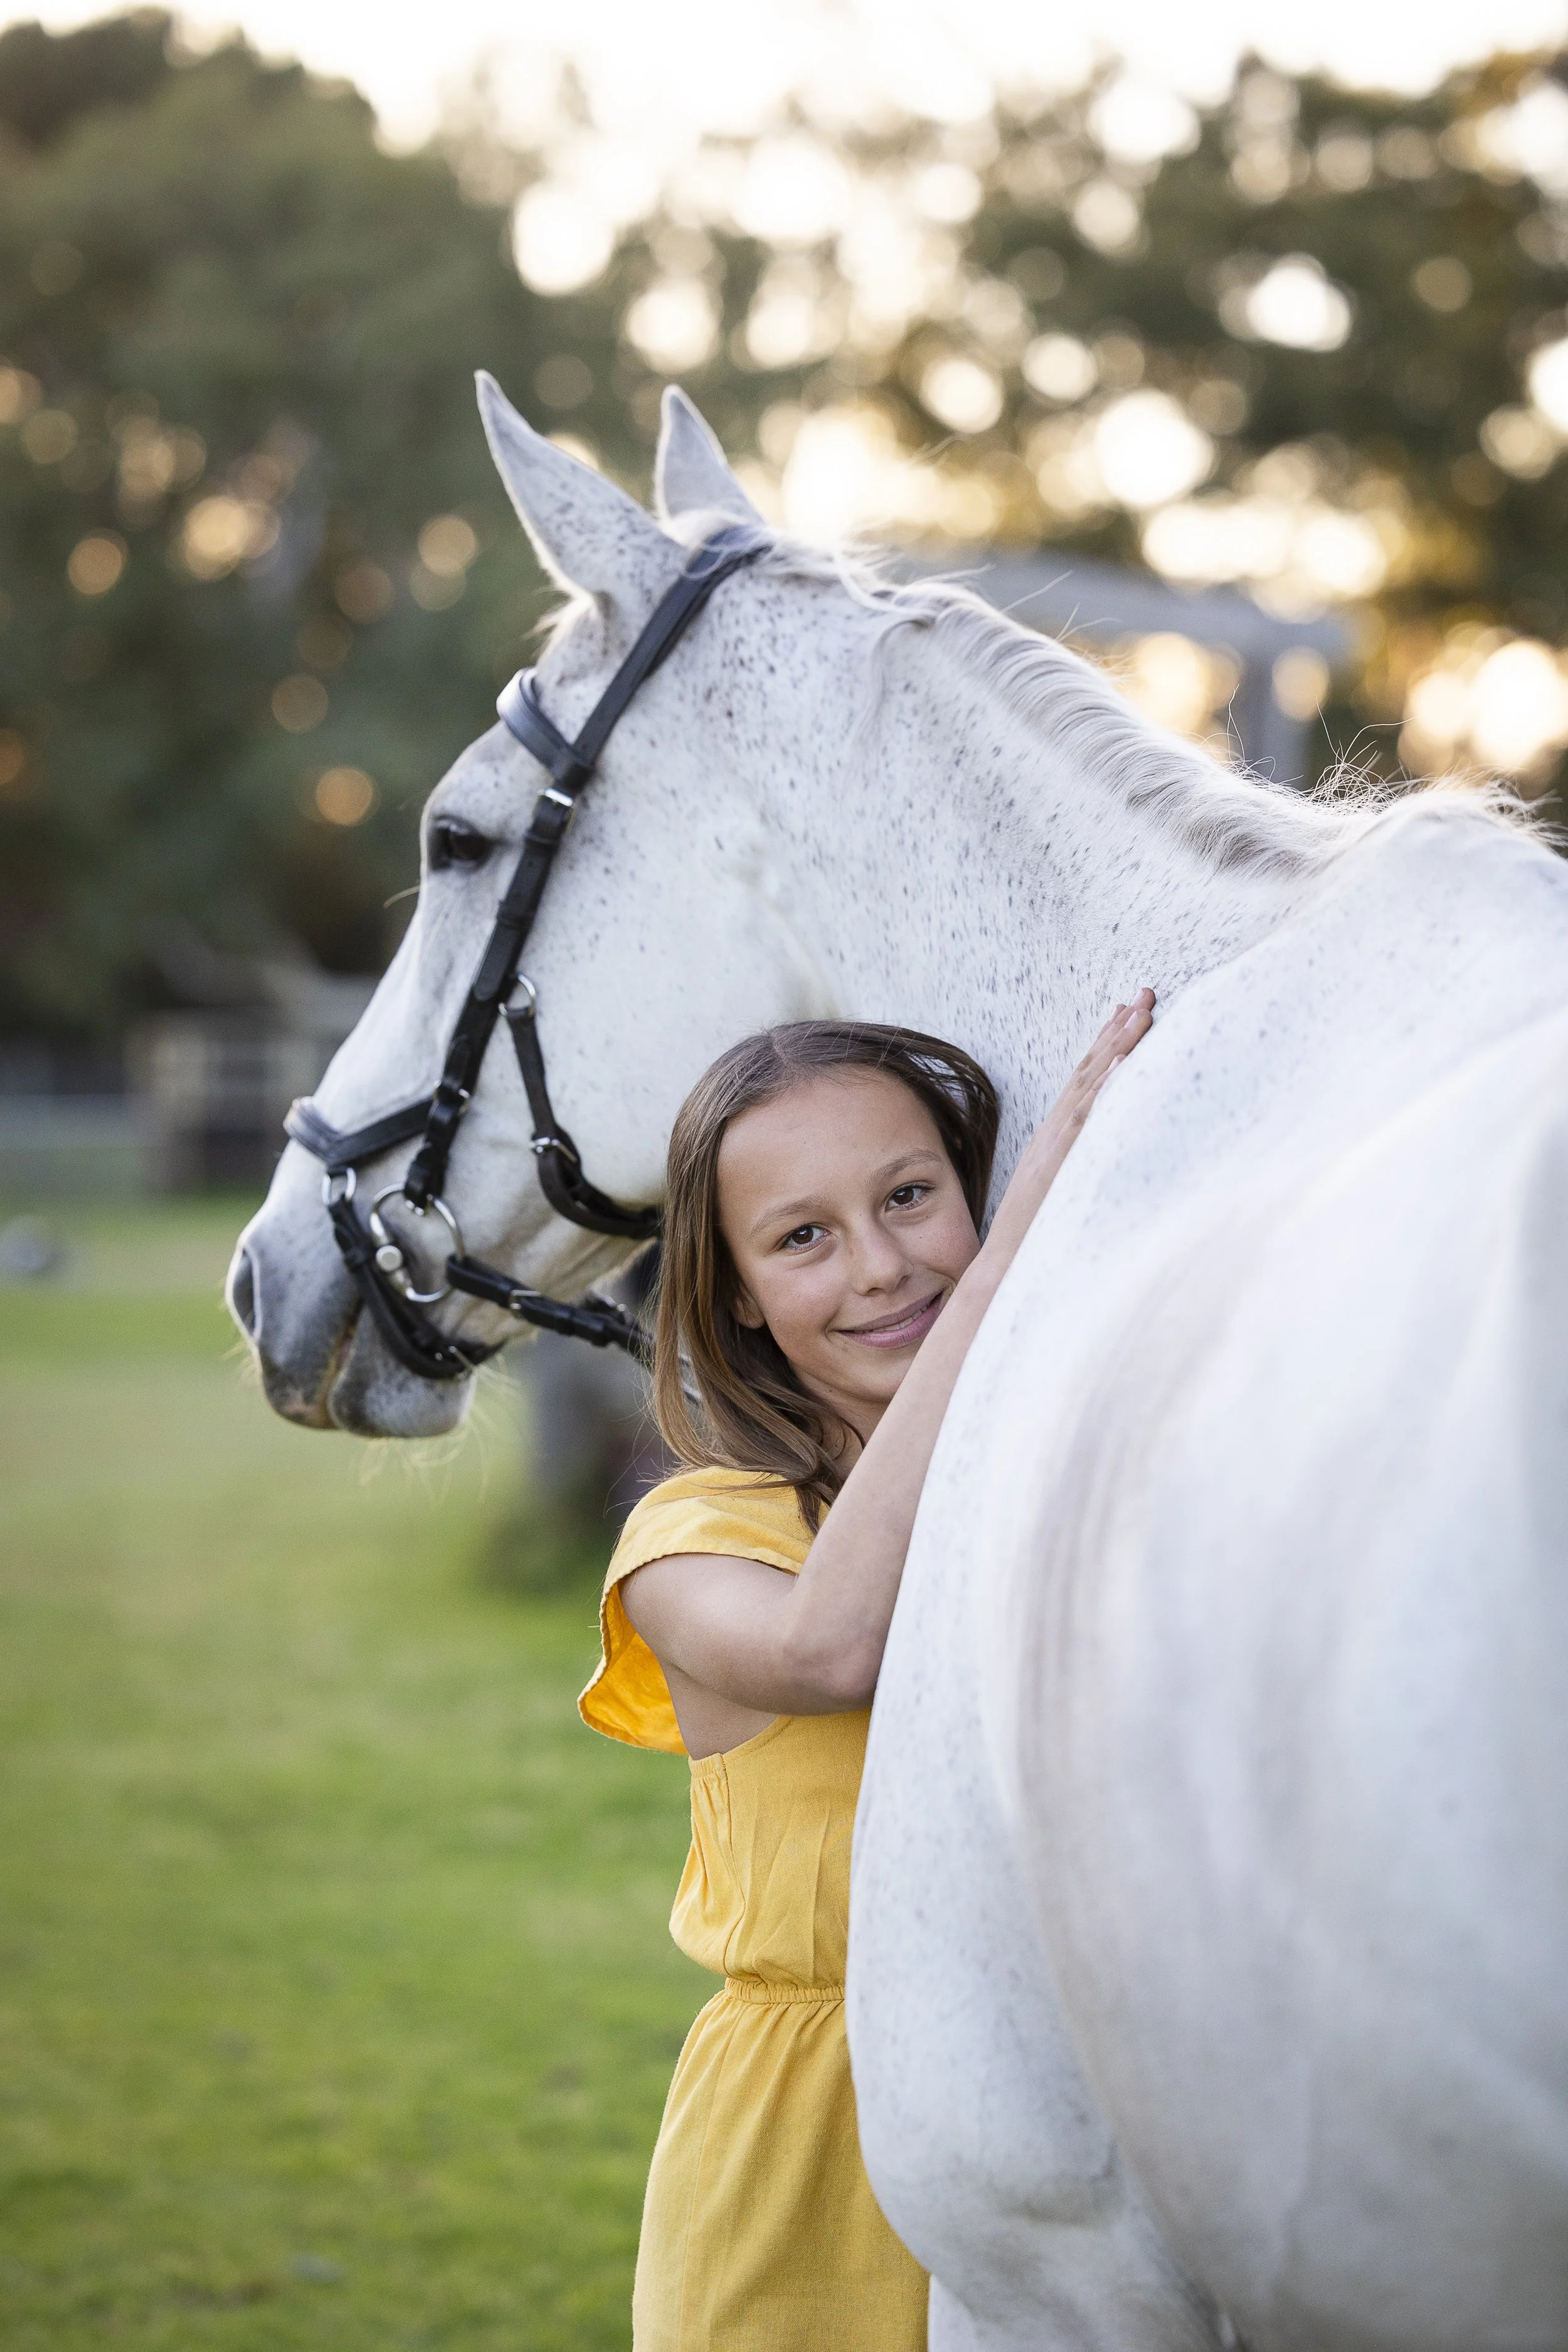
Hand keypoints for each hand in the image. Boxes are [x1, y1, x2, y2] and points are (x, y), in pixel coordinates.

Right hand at [980, 988, 1154, 1268]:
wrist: (1004, 1268)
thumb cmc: (1037, 1237)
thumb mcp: (1064, 1191)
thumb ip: (1082, 1166)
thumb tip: (1110, 1156)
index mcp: (1055, 1136)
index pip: (1084, 1079)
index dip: (1107, 1042)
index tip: (1127, 1010)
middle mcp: (1054, 1133)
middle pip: (1089, 1070)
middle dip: (1118, 1029)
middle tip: (1146, 993)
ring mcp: (1055, 1146)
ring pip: (1090, 1087)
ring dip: (1116, 1047)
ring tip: (1140, 1013)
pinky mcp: (1059, 1165)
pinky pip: (1084, 1122)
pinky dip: (1102, 1091)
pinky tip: (1123, 1066)